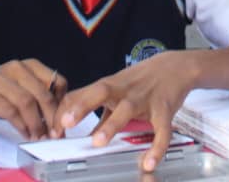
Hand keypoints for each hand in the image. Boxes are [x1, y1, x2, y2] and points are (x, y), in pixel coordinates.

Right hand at [0, 60, 66, 139]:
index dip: (62, 105)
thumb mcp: (20, 85)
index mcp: (29, 65)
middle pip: (43, 94)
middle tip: (53, 135)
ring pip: (28, 103)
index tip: (62, 122)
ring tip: (38, 137)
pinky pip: (11, 112)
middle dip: (51, 118)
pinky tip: (24, 133)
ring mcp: (0, 80)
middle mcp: (16, 68)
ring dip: (36, 124)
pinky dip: (21, 126)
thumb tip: (58, 118)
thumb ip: (38, 94)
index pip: (57, 82)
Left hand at [53, 52, 199, 171]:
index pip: (83, 94)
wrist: (176, 67)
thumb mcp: (118, 91)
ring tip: (97, 142)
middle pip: (101, 92)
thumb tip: (83, 135)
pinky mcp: (164, 108)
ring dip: (111, 125)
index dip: (66, 111)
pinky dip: (156, 146)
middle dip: (82, 106)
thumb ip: (100, 113)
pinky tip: (149, 162)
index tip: (52, 130)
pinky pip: (161, 129)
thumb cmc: (142, 80)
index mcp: (110, 86)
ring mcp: (144, 98)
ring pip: (126, 109)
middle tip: (65, 123)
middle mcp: (124, 90)